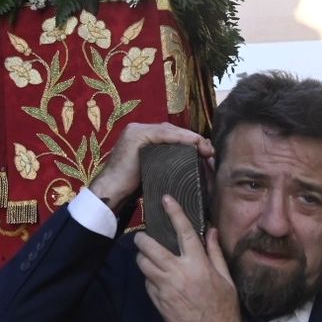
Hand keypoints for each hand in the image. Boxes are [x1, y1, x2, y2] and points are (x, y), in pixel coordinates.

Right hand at [87, 122, 210, 208]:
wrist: (112, 192)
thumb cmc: (132, 187)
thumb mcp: (154, 171)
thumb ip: (167, 163)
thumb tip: (193, 164)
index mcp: (142, 136)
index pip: (171, 134)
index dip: (190, 140)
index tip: (207, 152)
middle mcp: (138, 129)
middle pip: (172, 130)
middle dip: (193, 139)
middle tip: (210, 151)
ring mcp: (136, 130)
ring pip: (169, 130)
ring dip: (190, 138)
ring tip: (206, 149)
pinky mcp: (136, 136)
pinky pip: (163, 134)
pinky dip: (181, 138)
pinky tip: (194, 143)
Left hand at [134, 196, 245, 321]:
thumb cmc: (224, 308)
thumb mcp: (226, 279)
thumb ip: (215, 253)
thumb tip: (211, 230)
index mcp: (198, 265)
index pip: (184, 232)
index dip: (174, 212)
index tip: (166, 199)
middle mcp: (178, 273)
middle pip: (149, 246)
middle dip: (142, 238)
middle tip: (144, 238)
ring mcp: (165, 288)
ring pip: (143, 264)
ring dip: (143, 258)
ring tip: (150, 257)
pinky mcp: (157, 301)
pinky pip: (146, 283)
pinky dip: (149, 278)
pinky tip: (158, 280)